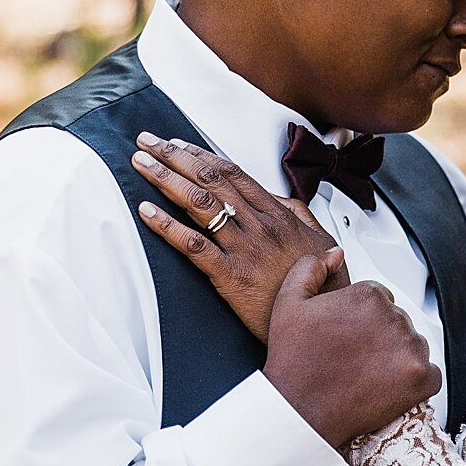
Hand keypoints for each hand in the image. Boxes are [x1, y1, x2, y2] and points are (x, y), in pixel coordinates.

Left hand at [131, 132, 342, 341]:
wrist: (325, 323)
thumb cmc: (322, 286)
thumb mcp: (319, 242)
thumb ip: (298, 216)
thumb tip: (281, 200)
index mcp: (278, 215)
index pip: (232, 173)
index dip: (201, 154)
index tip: (176, 144)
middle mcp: (260, 226)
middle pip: (210, 180)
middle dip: (174, 157)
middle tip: (147, 142)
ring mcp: (245, 249)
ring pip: (199, 204)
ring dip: (165, 179)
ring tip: (141, 164)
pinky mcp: (231, 276)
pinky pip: (193, 246)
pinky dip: (166, 226)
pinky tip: (147, 212)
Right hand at [261, 251, 442, 449]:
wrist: (300, 411)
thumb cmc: (294, 360)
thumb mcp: (289, 301)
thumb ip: (312, 267)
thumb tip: (337, 253)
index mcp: (369, 295)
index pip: (379, 299)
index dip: (360, 320)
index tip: (346, 337)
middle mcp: (395, 318)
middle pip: (397, 321)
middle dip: (379, 337)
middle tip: (353, 358)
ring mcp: (411, 349)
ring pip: (413, 345)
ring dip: (397, 356)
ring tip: (366, 373)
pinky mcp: (422, 380)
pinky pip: (430, 373)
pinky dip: (414, 381)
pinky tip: (386, 386)